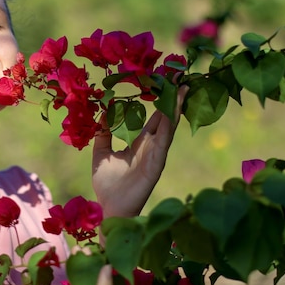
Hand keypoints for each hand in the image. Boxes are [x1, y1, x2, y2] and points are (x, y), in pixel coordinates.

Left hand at [92, 86, 187, 217]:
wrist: (109, 207)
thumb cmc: (107, 184)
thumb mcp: (101, 152)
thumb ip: (103, 133)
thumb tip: (102, 113)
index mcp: (140, 144)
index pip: (154, 119)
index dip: (160, 101)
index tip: (164, 82)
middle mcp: (151, 147)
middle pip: (166, 118)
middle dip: (173, 98)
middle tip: (179, 76)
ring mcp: (156, 155)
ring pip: (169, 127)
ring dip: (176, 108)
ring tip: (182, 88)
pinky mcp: (157, 165)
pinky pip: (164, 142)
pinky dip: (169, 127)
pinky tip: (173, 113)